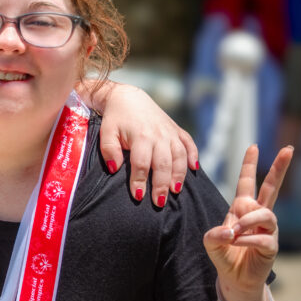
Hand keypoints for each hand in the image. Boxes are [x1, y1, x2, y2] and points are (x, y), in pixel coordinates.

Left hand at [97, 84, 198, 206]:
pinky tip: (194, 168)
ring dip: (179, 174)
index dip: (139, 181)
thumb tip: (114, 169)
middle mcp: (159, 135)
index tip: (138, 197)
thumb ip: (109, 151)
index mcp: (141, 136)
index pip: (141, 164)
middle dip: (162, 184)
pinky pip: (189, 143)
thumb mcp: (106, 133)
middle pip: (163, 164)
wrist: (128, 97)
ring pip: (179, 156)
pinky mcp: (177, 130)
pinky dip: (194, 155)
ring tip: (175, 191)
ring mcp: (170, 132)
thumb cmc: (115, 118)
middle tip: (160, 202)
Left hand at [203, 144, 292, 299]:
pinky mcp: (272, 246)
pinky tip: (237, 243)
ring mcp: (268, 229)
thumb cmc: (225, 256)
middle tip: (288, 149)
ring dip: (247, 221)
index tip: (253, 146)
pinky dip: (247, 240)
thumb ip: (213, 235)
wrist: (235, 279)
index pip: (247, 182)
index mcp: (242, 208)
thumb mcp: (210, 242)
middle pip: (272, 187)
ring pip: (264, 215)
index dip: (250, 165)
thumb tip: (230, 231)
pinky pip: (262, 237)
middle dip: (280, 167)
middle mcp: (258, 215)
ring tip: (234, 232)